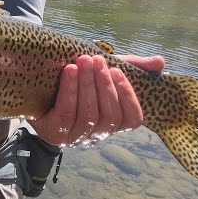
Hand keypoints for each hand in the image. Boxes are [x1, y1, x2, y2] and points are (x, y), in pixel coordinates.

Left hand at [30, 54, 163, 146]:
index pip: (132, 119)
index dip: (128, 97)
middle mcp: (97, 135)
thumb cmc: (78, 80)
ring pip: (88, 116)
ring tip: (82, 61)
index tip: (118, 71)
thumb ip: (132, 66)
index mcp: (113, 123)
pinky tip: (68, 72)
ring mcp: (75, 138)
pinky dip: (69, 91)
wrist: (37, 84)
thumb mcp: (104, 71)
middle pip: (109, 116)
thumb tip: (160, 62)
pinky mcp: (53, 134)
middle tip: (96, 60)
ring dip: (86, 86)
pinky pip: (66, 115)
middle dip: (103, 85)